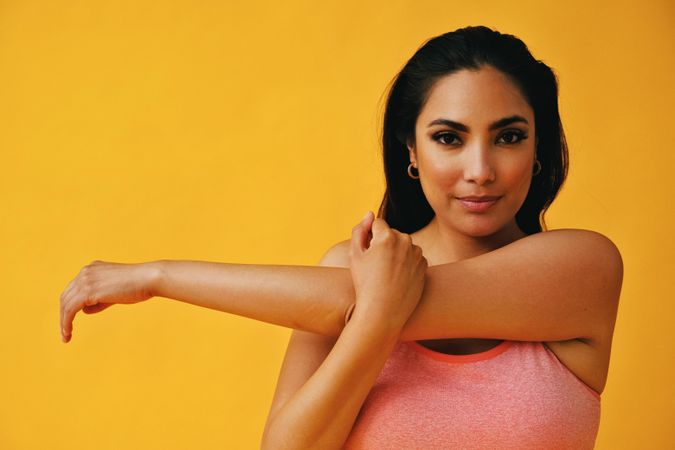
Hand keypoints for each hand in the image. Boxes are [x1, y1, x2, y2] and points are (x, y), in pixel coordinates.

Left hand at [59, 260, 159, 342]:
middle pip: (66, 296)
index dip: (70, 306)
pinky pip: (70, 310)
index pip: (74, 289)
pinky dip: (66, 322)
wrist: (148, 278)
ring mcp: (85, 280)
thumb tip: (85, 310)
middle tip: (66, 331)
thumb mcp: (114, 292)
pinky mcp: (88, 291)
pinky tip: (68, 333)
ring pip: (66, 304)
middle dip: (64, 315)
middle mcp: (86, 272)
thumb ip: (99, 299)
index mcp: (92, 269)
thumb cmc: (138, 285)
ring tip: (66, 336)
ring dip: (64, 321)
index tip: (70, 320)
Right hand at [348, 211, 427, 331]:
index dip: (369, 238)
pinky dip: (406, 264)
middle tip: (375, 268)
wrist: (383, 313)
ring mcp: (417, 254)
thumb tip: (370, 214)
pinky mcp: (424, 266)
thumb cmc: (365, 284)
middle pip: (391, 234)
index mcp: (387, 236)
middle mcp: (405, 241)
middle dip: (384, 244)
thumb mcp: (354, 255)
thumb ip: (360, 230)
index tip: (367, 255)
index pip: (377, 224)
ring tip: (387, 274)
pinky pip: (413, 258)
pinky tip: (397, 279)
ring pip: (403, 246)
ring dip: (396, 253)